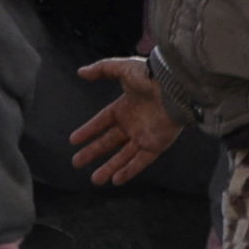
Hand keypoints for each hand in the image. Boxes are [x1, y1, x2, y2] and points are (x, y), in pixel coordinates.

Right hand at [70, 57, 186, 185]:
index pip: (102, 122)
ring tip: (95, 180)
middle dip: (93, 153)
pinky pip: (141, 162)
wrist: (175, 86)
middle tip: (76, 162)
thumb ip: (101, 69)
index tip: (74, 141)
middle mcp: (133, 124)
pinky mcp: (156, 145)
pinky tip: (116, 180)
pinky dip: (129, 171)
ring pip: (123, 156)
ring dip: (109, 168)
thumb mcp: (122, 69)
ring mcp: (144, 136)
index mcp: (124, 107)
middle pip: (109, 142)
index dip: (88, 131)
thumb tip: (81, 72)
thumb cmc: (150, 76)